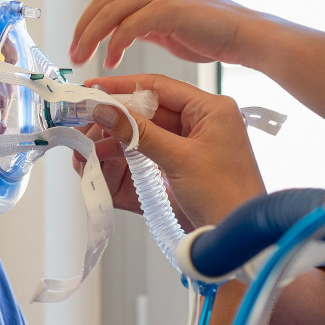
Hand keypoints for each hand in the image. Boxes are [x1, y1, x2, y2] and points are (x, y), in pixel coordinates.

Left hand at [70, 0, 265, 68]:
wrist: (247, 35)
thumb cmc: (217, 35)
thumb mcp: (174, 25)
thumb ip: (148, 24)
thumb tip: (124, 35)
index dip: (90, 18)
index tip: (81, 41)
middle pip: (104, 0)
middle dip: (84, 28)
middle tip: (75, 53)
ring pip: (111, 12)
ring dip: (92, 37)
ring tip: (85, 59)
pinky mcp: (168, 8)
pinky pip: (129, 26)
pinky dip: (115, 45)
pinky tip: (113, 60)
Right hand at [78, 73, 265, 228]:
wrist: (238, 238)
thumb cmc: (225, 196)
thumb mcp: (178, 159)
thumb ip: (140, 132)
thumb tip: (106, 110)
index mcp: (211, 109)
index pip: (160, 87)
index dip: (123, 86)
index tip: (93, 87)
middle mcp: (203, 121)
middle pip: (151, 109)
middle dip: (117, 117)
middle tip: (86, 121)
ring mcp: (194, 143)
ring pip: (148, 132)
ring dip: (120, 139)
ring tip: (91, 147)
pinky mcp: (185, 165)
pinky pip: (153, 151)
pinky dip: (130, 154)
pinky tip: (107, 158)